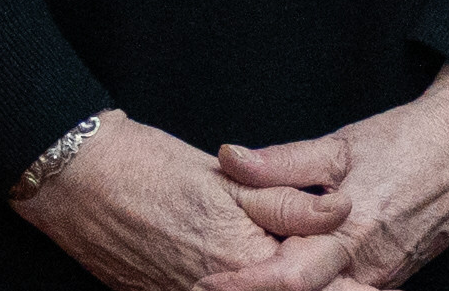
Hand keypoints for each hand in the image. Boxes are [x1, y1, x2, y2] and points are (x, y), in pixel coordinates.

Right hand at [14, 112, 350, 290]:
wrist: (79, 182)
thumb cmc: (152, 169)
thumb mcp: (229, 178)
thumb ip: (286, 201)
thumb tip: (340, 210)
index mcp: (241, 261)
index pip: (307, 284)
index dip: (342, 282)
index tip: (369, 284)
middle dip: (317, 285)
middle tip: (355, 284)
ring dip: (281, 284)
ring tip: (317, 276)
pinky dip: (241, 285)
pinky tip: (253, 268)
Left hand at [204, 64, 448, 289]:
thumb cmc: (409, 138)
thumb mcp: (342, 143)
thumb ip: (282, 161)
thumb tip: (229, 157)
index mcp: (350, 234)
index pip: (284, 279)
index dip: (241, 285)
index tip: (203, 283)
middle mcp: (366, 268)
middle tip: (209, 287)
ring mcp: (384, 277)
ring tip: (247, 282)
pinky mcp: (394, 275)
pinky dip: (320, 290)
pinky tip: (298, 275)